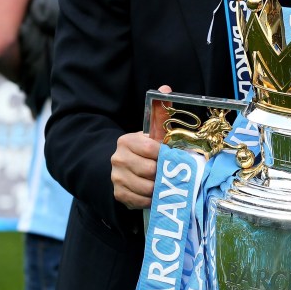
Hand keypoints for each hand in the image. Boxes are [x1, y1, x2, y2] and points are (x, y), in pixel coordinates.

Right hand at [110, 84, 171, 208]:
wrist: (123, 165)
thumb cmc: (143, 148)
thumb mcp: (151, 132)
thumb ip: (159, 113)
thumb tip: (165, 88)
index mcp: (127, 141)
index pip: (151, 149)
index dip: (166, 154)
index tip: (174, 156)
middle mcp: (118, 159)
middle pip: (150, 171)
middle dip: (164, 173)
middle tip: (173, 172)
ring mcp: (116, 178)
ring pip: (146, 188)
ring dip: (160, 188)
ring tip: (167, 183)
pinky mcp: (118, 194)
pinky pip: (140, 201)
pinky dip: (152, 199)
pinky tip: (157, 193)